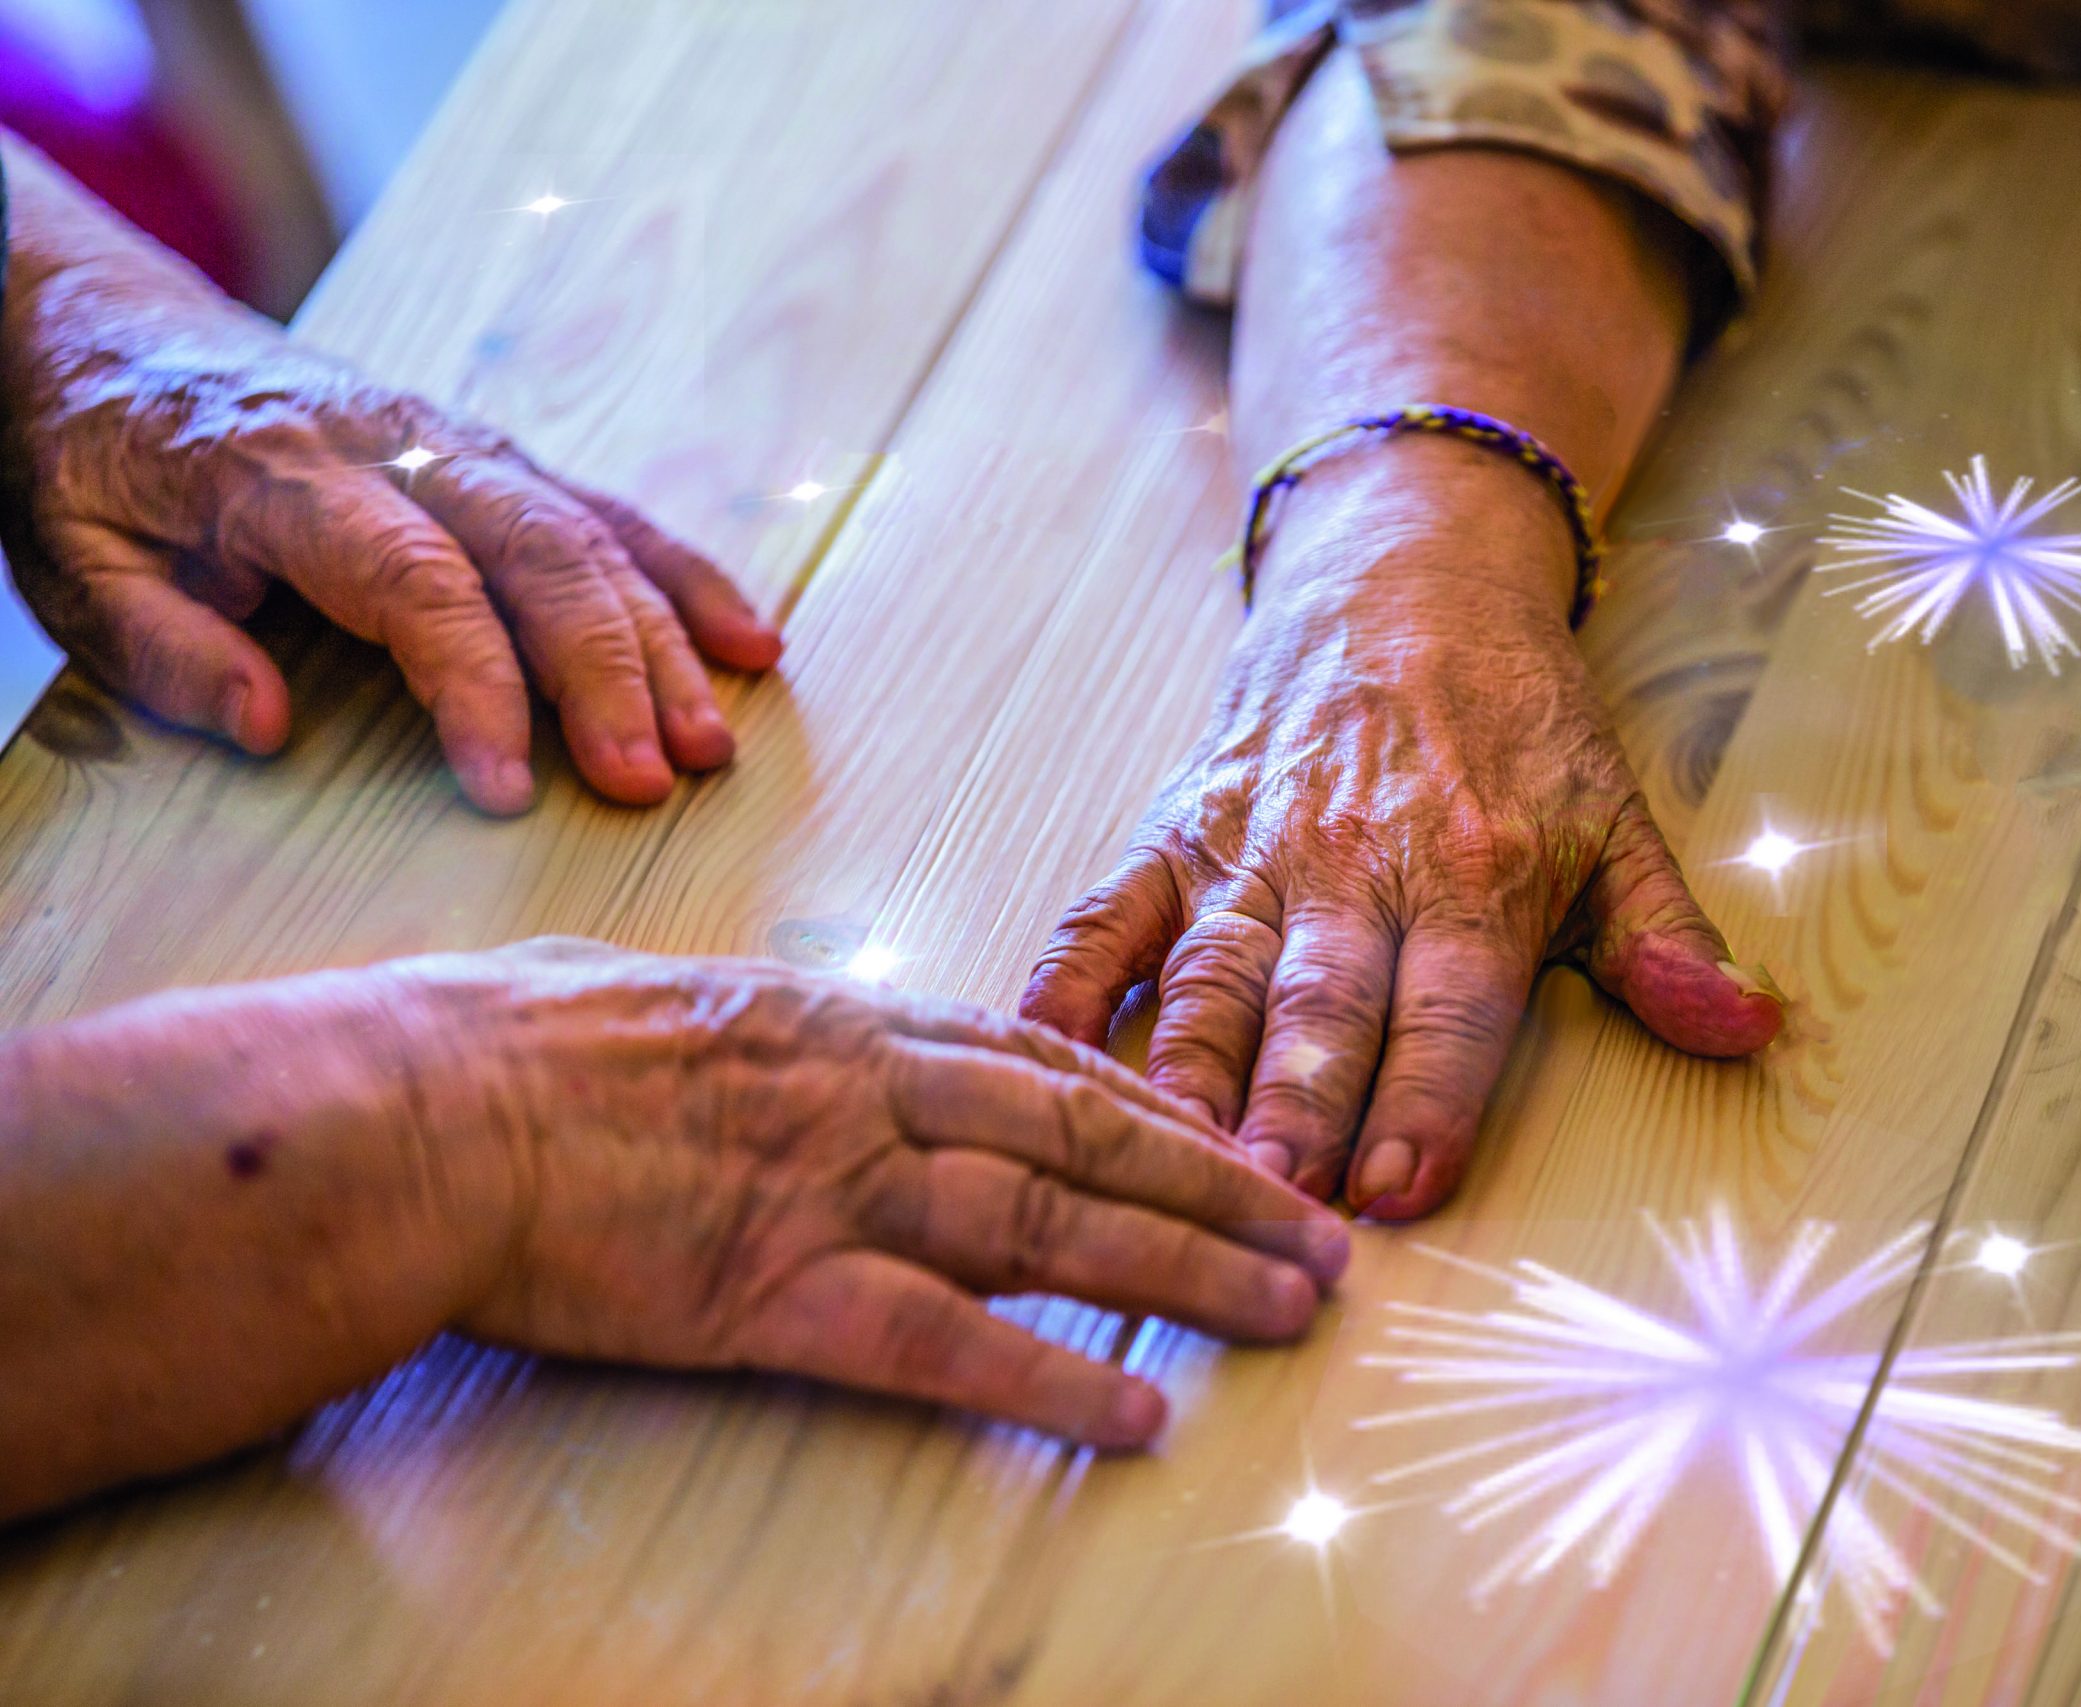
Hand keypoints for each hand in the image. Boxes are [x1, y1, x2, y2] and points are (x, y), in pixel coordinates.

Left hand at [0, 158, 780, 812]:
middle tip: (648, 781)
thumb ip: (162, 646)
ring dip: (662, 644)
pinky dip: (686, 578)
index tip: (507, 789)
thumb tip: (268, 727)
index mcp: (285, 475)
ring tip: (709, 747)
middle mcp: (397, 447)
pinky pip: (611, 513)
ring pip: (590, 536)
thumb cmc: (88, 461)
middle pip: (537, 556)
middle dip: (606, 674)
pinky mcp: (497, 454)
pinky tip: (750, 646)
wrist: (108, 326)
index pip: (414, 584)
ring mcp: (461, 443)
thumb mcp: (71, 561)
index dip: (473, 686)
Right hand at [414, 940, 1347, 1447]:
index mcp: (845, 1022)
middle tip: (1323, 1226)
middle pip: (1087, 1136)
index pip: (1041, 1059)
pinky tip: (1137, 1415)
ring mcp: (836, 1190)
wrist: (421, 1112)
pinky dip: (1052, 1379)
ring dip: (1186, 1270)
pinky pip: (945, 1344)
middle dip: (1220, 1183)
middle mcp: (871, 1094)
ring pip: (1055, 1226)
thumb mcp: (667, 997)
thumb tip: (794, 1034)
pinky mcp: (782, 1293)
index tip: (1231, 1133)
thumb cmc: (514, 1047)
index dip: (1153, 1103)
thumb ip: (766, 1025)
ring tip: (1290, 1306)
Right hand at [1022, 454, 1781, 1220]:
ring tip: (1171, 1155)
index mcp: (1472, 870)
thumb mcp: (1613, 817)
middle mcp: (1354, 862)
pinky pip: (1106, 914)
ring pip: (1209, 972)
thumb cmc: (1513, 719)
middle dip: (1295, 1105)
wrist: (1403, 573)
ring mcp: (1251, 848)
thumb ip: (1664, 938)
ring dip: (1189, 1069)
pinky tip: (1036, 1052)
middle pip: (1320, 1001)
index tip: (1400, 1189)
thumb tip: (1747, 1028)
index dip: (1426, 1098)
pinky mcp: (1175, 830)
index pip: (1450, 1006)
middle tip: (1270, 1199)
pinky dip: (1066, 984)